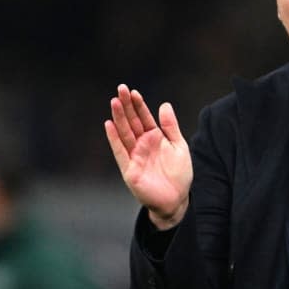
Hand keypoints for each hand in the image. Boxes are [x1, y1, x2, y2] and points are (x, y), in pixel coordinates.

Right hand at [105, 84, 192, 228]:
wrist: (176, 200)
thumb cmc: (179, 174)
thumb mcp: (179, 146)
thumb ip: (171, 126)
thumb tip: (164, 104)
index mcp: (155, 138)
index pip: (144, 117)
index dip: (139, 105)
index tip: (133, 91)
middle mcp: (142, 145)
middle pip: (132, 122)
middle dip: (126, 106)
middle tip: (120, 88)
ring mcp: (135, 156)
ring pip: (125, 133)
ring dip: (119, 118)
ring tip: (114, 102)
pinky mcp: (129, 170)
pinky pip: (120, 152)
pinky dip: (114, 139)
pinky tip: (109, 125)